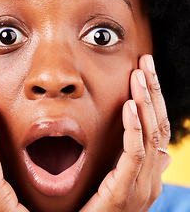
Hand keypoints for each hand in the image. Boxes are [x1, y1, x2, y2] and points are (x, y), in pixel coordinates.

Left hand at [80, 55, 170, 211]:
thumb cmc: (103, 206)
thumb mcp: (120, 177)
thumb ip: (134, 159)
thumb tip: (151, 142)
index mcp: (149, 170)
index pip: (157, 126)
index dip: (154, 98)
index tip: (144, 71)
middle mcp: (151, 175)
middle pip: (158, 125)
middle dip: (153, 92)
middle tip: (146, 63)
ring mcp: (142, 184)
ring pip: (150, 134)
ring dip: (146, 101)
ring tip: (140, 75)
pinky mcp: (125, 191)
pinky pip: (134, 154)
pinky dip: (134, 128)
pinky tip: (130, 106)